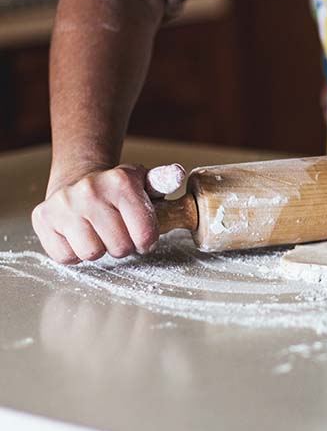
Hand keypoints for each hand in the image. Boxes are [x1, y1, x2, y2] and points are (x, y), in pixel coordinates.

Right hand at [32, 163, 158, 263]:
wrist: (78, 180)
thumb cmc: (118, 191)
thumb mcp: (145, 183)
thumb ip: (164, 181)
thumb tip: (178, 174)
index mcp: (121, 182)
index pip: (145, 235)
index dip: (146, 241)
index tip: (142, 235)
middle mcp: (90, 190)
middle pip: (120, 248)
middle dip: (123, 245)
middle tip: (118, 232)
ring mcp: (63, 204)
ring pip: (92, 253)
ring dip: (99, 249)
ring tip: (99, 233)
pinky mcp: (43, 218)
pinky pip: (66, 256)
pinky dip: (74, 252)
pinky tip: (79, 235)